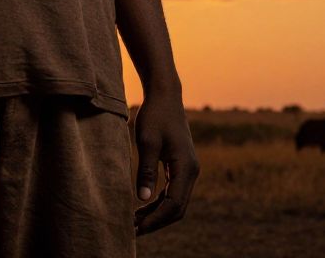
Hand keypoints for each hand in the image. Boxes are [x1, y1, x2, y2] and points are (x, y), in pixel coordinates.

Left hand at [132, 84, 199, 234]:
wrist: (165, 95)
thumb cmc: (155, 115)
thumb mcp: (147, 142)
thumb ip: (146, 171)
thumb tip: (142, 199)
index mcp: (186, 168)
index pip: (174, 205)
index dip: (156, 220)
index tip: (136, 228)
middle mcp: (191, 172)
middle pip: (177, 208)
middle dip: (157, 221)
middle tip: (133, 229)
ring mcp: (187, 169)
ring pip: (176, 201)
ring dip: (157, 213)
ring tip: (135, 221)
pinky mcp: (181, 165)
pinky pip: (173, 190)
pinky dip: (159, 201)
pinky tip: (143, 205)